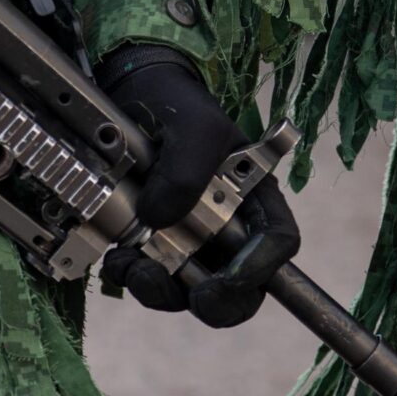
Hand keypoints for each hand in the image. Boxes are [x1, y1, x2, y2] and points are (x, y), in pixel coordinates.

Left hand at [97, 46, 299, 327]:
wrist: (131, 95)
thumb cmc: (178, 105)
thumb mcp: (193, 126)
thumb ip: (187, 171)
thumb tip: (158, 221)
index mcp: (253, 195)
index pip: (278, 241)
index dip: (263, 267)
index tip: (229, 278)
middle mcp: (227, 226)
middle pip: (241, 287)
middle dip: (216, 300)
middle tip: (192, 294)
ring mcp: (190, 240)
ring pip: (188, 291)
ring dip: (160, 289)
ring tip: (132, 265)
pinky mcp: (154, 246)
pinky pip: (151, 280)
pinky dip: (132, 277)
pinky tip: (118, 258)